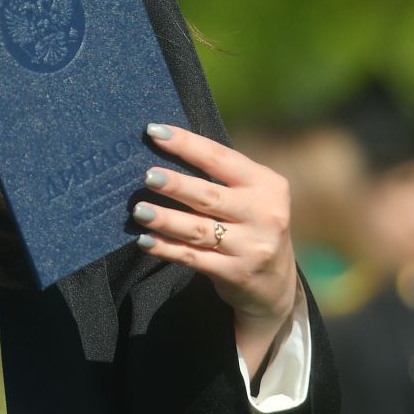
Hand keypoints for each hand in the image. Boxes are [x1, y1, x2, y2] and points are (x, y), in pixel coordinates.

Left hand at [129, 124, 299, 376]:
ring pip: (198, 229)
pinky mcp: (235, 273)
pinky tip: (145, 240)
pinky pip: (193, 258)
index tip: (154, 131)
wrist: (275, 282)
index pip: (221, 158)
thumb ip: (221, 175)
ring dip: (165, 219)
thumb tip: (166, 147)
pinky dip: (166, 248)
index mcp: (267, 185)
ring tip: (138, 210)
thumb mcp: (252, 195)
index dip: (187, 144)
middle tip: (148, 176)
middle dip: (176, 185)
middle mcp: (264, 215)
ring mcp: (251, 247)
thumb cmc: (252, 223)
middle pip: (209, 196)